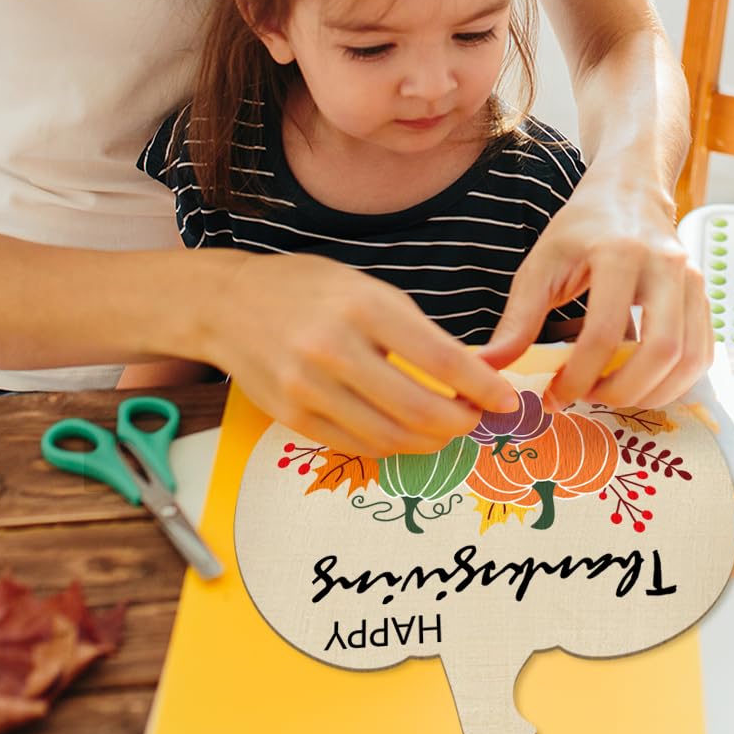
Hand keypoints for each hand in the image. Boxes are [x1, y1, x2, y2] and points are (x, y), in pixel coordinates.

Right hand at [205, 251, 519, 457]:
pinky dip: (391, 445)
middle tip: (477, 419)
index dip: (481, 386)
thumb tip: (468, 371)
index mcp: (363, 307)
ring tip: (448, 429)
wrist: (228, 305)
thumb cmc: (309, 289)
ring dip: (429, 441)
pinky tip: (407, 433)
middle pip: (416, 409)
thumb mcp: (369, 288)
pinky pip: (355, 445)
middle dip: (459, 423)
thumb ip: (414, 330)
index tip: (506, 398)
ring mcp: (307, 389)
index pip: (438, 358)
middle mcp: (333, 350)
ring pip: (388, 437)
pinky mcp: (291, 417)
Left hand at [482, 165, 712, 411]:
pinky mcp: (704, 296)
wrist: (629, 193)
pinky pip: (702, 353)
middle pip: (661, 350)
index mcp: (620, 254)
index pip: (604, 332)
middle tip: (589, 398)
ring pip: (689, 358)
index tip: (555, 396)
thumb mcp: (542, 264)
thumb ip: (519, 319)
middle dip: (624, 391)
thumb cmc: (582, 228)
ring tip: (614, 393)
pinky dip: (676, 382)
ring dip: (652, 393)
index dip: (579, 376)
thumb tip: (491, 368)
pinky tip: (642, 384)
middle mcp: (666, 267)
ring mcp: (693, 281)